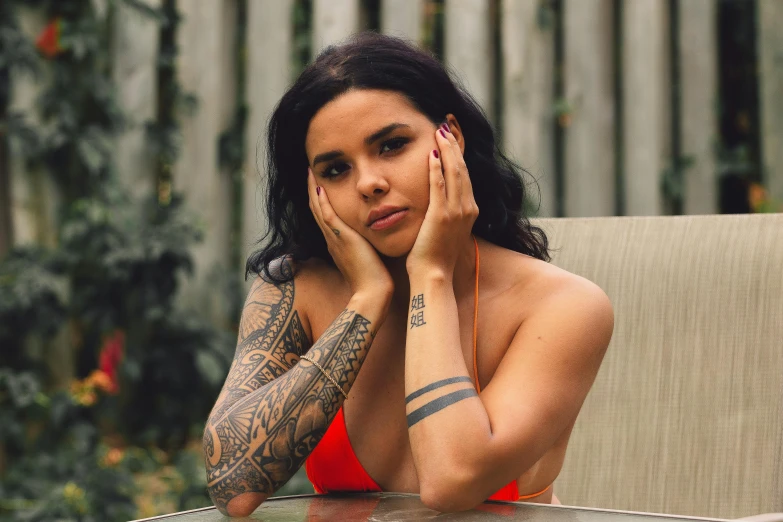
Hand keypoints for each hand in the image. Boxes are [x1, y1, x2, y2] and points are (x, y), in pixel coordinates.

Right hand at [307, 168, 393, 296]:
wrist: (372, 294)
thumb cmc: (375, 281)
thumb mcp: (369, 259)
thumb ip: (368, 247)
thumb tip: (376, 239)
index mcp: (338, 244)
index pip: (326, 217)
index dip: (321, 201)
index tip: (319, 184)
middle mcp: (332, 240)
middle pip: (317, 210)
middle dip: (312, 191)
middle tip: (310, 172)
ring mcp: (334, 239)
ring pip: (318, 209)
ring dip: (312, 190)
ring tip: (310, 172)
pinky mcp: (341, 238)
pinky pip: (326, 214)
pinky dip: (321, 200)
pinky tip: (318, 185)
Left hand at [405, 124, 478, 276]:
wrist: (433, 276)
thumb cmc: (435, 256)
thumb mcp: (445, 230)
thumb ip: (446, 213)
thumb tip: (440, 202)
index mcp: (470, 211)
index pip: (465, 174)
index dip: (458, 153)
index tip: (450, 136)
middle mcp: (468, 208)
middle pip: (463, 168)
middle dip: (454, 144)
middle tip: (445, 124)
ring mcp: (456, 212)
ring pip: (455, 172)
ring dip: (447, 149)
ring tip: (439, 131)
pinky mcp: (441, 216)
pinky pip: (439, 185)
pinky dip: (436, 167)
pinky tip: (430, 152)